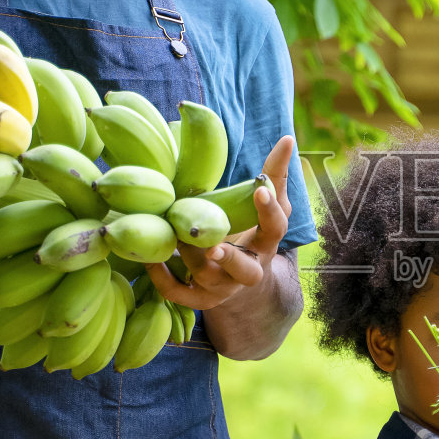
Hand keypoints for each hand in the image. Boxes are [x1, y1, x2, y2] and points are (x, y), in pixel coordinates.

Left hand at [148, 135, 294, 310]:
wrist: (239, 280)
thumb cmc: (252, 233)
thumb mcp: (266, 207)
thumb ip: (275, 175)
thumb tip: (287, 138)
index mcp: (266, 244)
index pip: (276, 228)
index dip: (269, 209)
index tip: (260, 188)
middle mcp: (248, 270)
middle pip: (246, 272)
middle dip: (230, 258)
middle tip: (213, 245)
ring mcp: (224, 289)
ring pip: (208, 279)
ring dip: (190, 258)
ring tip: (173, 234)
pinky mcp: (200, 300)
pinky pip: (181, 295)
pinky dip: (163, 280)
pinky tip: (150, 260)